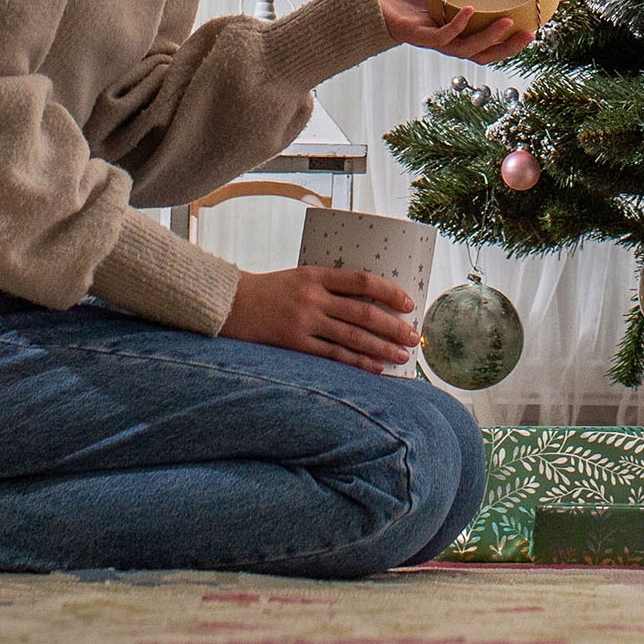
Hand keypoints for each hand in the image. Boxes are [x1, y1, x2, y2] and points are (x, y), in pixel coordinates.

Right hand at [218, 266, 420, 371]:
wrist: (230, 305)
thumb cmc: (271, 291)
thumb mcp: (300, 278)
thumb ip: (329, 288)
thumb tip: (369, 302)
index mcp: (316, 274)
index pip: (361, 280)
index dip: (388, 292)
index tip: (409, 303)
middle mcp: (313, 297)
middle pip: (363, 312)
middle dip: (393, 327)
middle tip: (414, 338)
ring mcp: (304, 322)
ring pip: (352, 336)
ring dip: (381, 348)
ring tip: (402, 356)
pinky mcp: (295, 345)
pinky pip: (333, 356)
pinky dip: (357, 362)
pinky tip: (375, 368)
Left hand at [374, 0, 533, 63]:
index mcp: (455, 28)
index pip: (488, 43)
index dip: (511, 42)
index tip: (535, 28)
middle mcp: (446, 39)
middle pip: (483, 54)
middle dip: (507, 47)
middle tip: (531, 33)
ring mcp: (431, 38)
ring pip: (465, 49)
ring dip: (488, 38)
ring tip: (507, 23)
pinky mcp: (415, 35)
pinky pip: (440, 35)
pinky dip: (457, 25)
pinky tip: (469, 9)